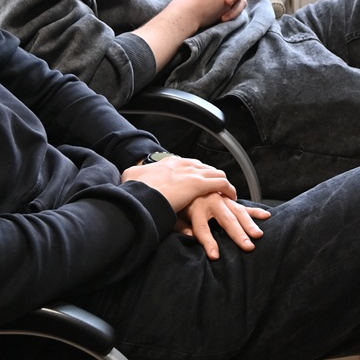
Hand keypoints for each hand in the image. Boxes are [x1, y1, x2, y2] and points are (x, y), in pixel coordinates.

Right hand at [122, 155, 237, 212]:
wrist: (142, 194)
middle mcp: (183, 165)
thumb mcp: (131, 177)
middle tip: (214, 187)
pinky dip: (228, 189)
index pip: (188, 164)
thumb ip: (133, 175)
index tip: (197, 179)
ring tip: (225, 192)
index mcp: (168, 163)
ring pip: (215, 173)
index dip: (195, 172)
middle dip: (210, 177)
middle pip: (204, 167)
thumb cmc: (136, 189)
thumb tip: (128, 177)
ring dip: (221, 183)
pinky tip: (231, 196)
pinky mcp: (200, 184)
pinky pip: (221, 183)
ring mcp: (192, 173)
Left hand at [178, 192, 269, 258]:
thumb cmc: (179, 203)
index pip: (202, 229)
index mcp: (196, 208)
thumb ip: (181, 227)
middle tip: (247, 246)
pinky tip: (266, 215)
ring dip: (249, 224)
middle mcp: (211, 202)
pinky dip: (255, 211)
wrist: (182, 182)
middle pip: (226, 220)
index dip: (208, 243)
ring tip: (258, 234)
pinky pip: (243, 206)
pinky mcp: (228, 199)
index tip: (215, 256)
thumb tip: (191, 238)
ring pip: (238, 212)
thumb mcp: (174, 216)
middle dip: (237, 234)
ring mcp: (222, 200)